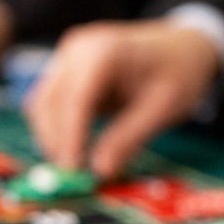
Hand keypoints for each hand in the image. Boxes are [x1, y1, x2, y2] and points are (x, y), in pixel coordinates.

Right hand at [27, 20, 219, 177]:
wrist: (183, 46)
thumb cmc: (179, 71)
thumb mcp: (163, 107)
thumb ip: (129, 138)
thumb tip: (100, 171)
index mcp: (105, 51)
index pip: (75, 99)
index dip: (69, 138)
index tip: (73, 172)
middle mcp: (78, 49)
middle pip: (48, 102)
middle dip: (56, 142)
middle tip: (72, 178)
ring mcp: (68, 58)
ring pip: (41, 104)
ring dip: (51, 137)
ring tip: (74, 165)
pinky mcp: (65, 70)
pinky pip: (48, 102)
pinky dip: (54, 128)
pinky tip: (73, 147)